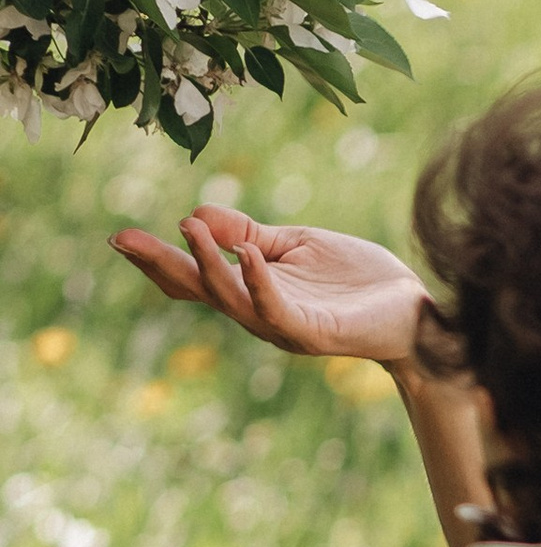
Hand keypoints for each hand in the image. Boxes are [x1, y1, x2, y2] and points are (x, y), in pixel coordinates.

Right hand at [110, 204, 424, 363]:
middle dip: (162, 264)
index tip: (119, 237)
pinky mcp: (316, 333)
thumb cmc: (357, 281)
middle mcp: (261, 313)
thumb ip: (248, 233)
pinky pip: (278, 309)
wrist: (414, 312)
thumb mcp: (295, 245)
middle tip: (123, 239)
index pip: (196, 276)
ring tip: (188, 228)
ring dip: (208, 264)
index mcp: (253, 290)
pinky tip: (248, 254)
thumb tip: (195, 213)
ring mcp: (286, 327)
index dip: (159, 259)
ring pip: (233, 300)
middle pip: (201, 290)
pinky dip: (260, 281)